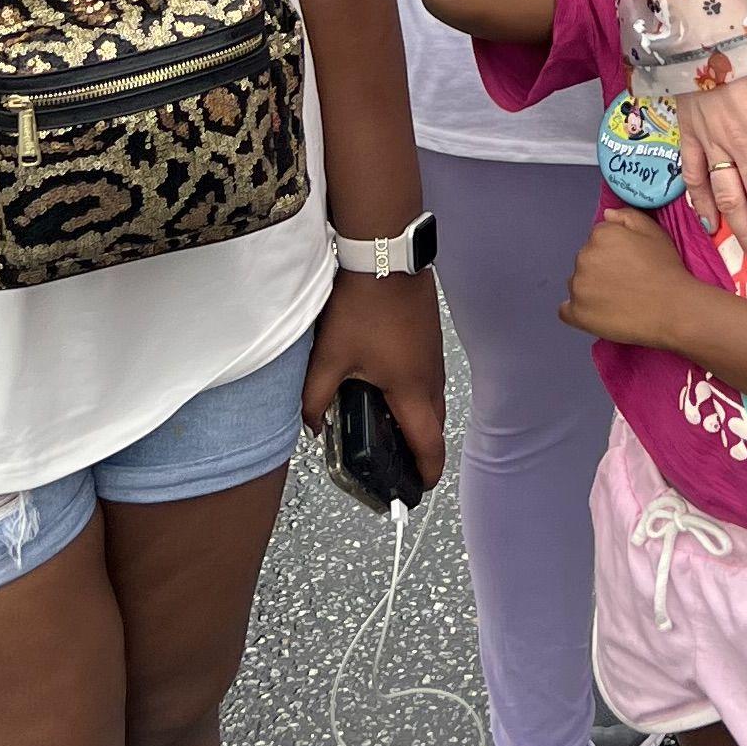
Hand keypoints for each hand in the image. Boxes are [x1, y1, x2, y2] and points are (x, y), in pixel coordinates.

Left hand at [303, 269, 448, 491]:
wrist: (384, 255)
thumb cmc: (362, 307)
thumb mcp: (329, 358)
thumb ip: (315, 399)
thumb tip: (311, 426)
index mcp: (411, 391)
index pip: (430, 445)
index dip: (425, 474)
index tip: (415, 490)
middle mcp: (431, 377)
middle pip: (435, 427)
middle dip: (420, 450)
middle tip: (397, 465)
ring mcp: (433, 355)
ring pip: (433, 401)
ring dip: (418, 420)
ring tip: (388, 428)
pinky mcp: (429, 337)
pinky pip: (428, 378)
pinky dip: (416, 394)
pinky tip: (387, 386)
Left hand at [560, 205, 698, 353]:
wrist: (673, 309)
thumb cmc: (666, 270)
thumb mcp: (654, 231)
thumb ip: (627, 216)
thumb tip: (607, 215)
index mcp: (600, 235)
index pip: (599, 239)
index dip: (615, 251)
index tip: (629, 263)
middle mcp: (583, 257)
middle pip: (587, 260)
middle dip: (601, 268)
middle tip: (625, 282)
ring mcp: (578, 286)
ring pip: (578, 283)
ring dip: (591, 288)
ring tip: (617, 299)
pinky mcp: (577, 314)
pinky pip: (566, 310)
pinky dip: (579, 310)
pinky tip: (597, 312)